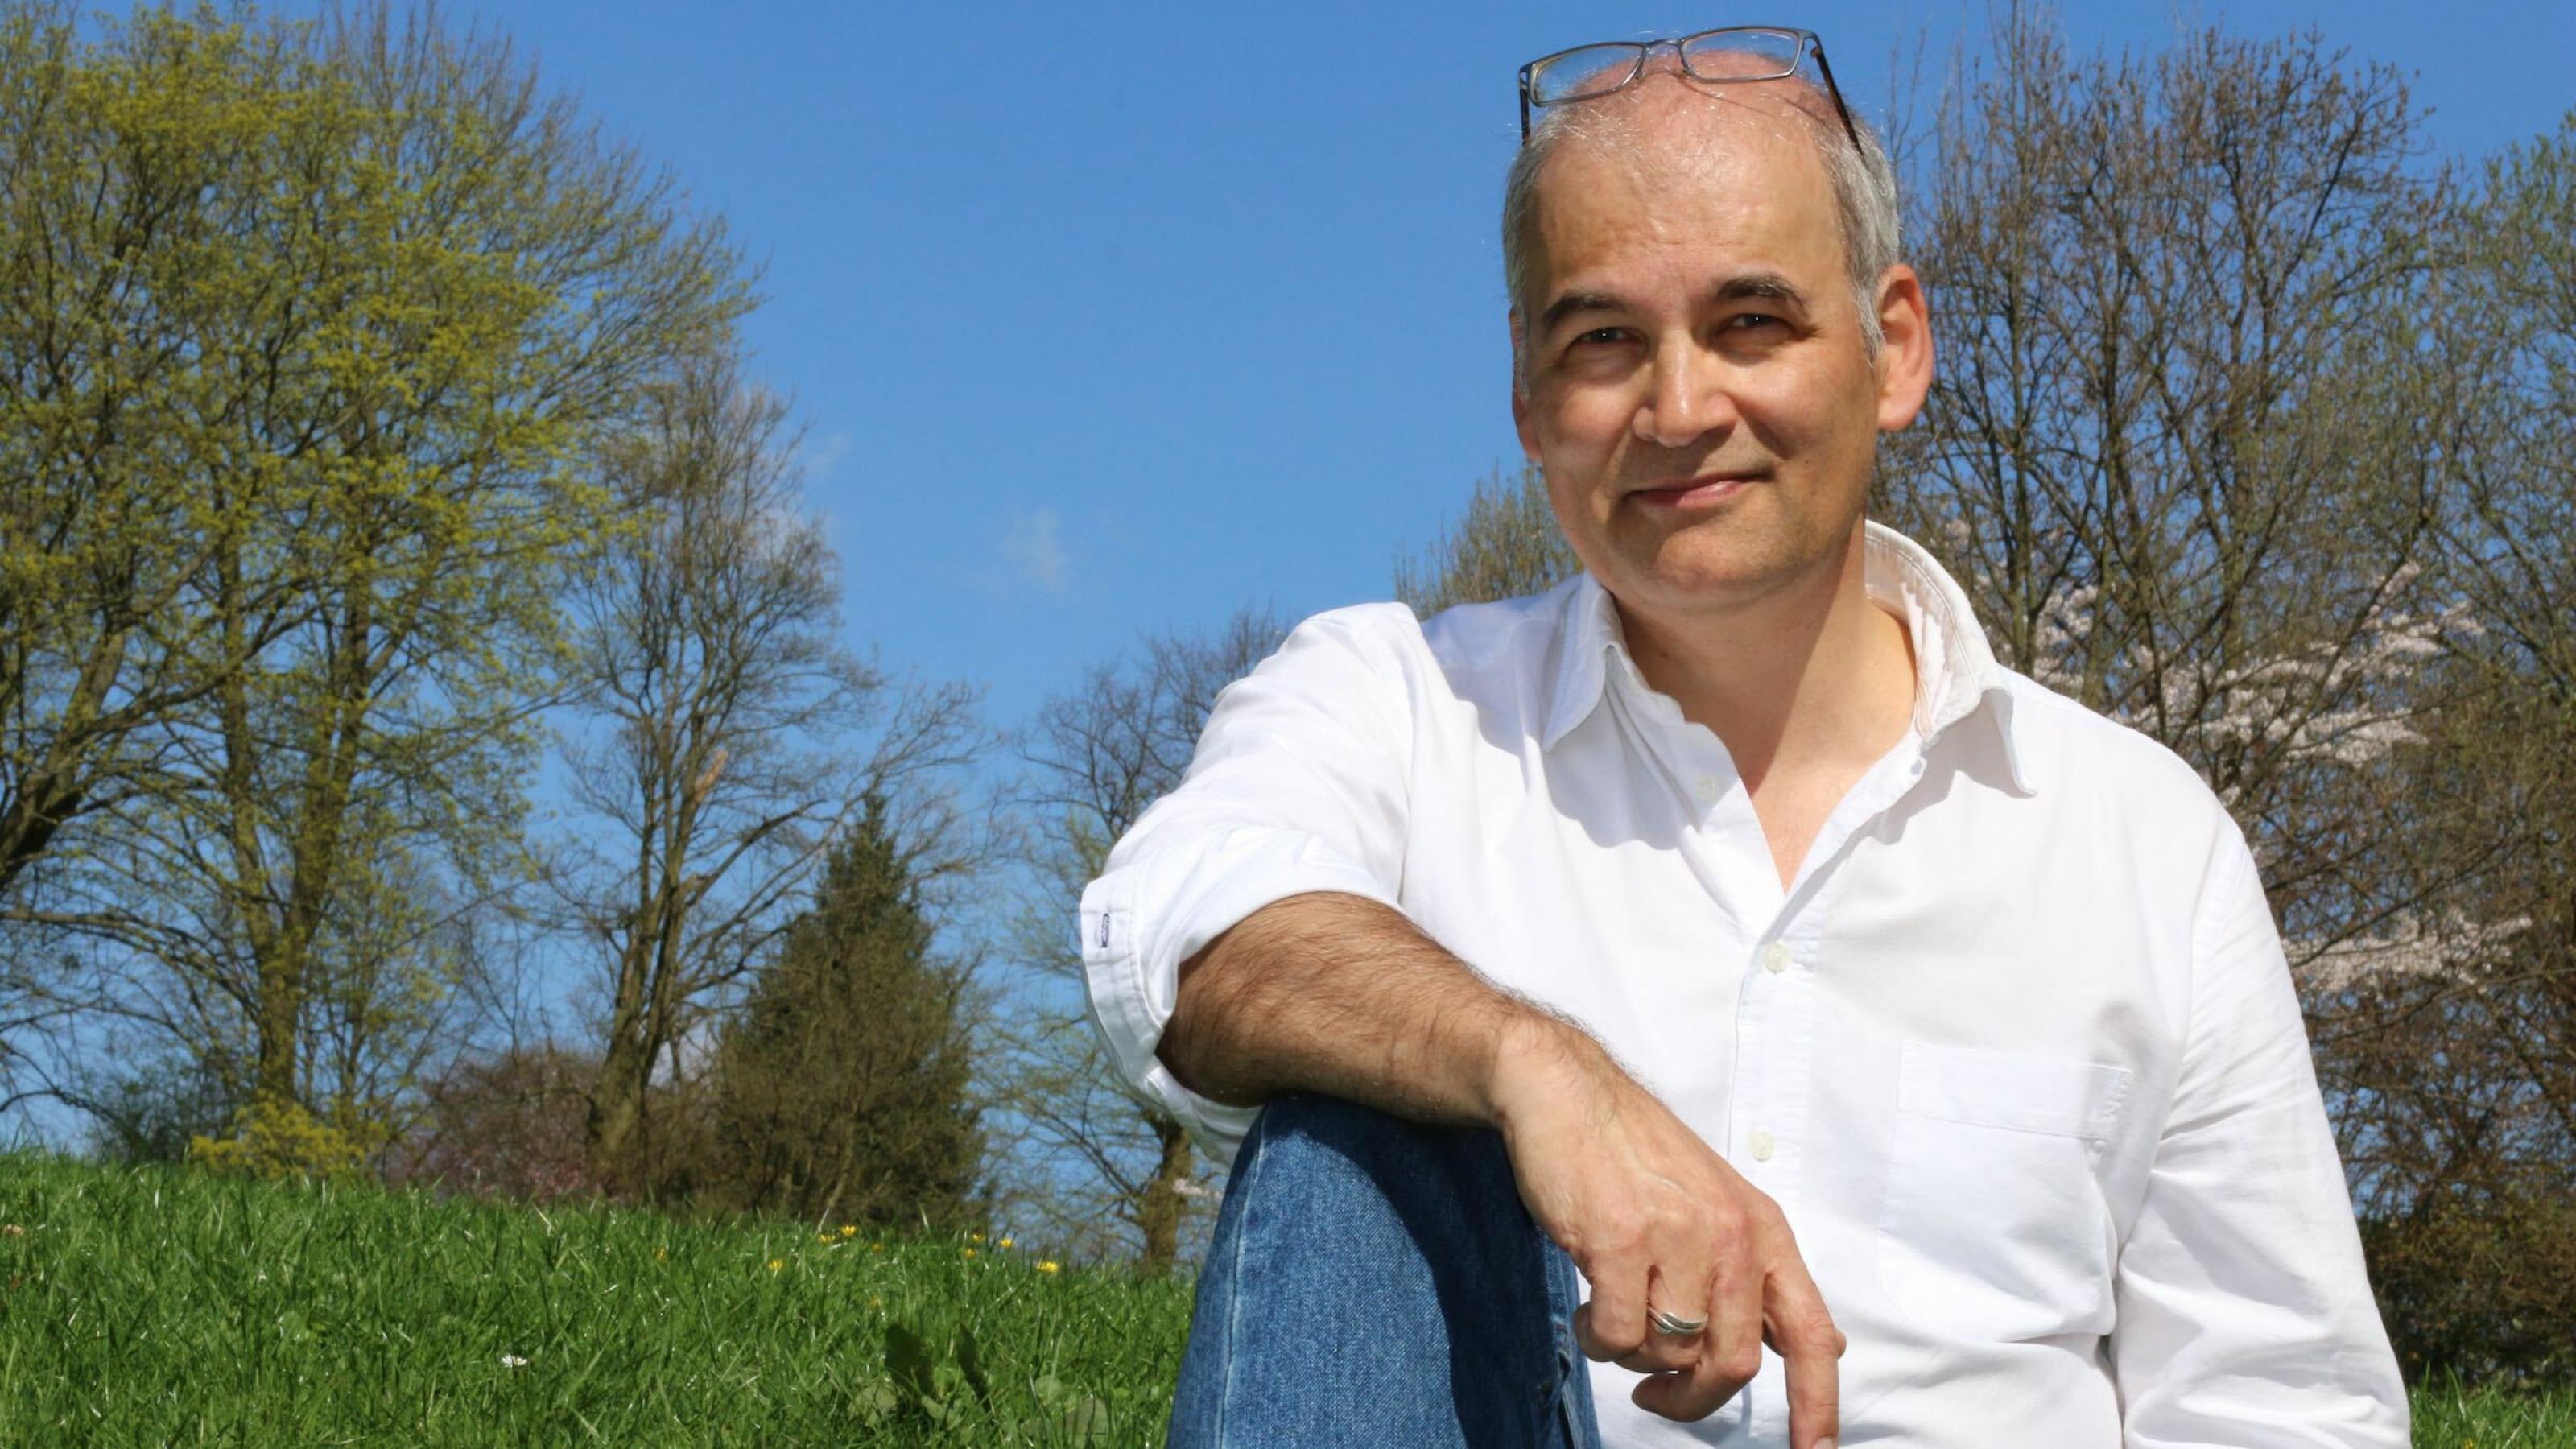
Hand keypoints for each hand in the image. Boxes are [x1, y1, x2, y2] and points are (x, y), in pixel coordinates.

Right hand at [1485, 1017, 1844, 1446]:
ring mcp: (1677, 1237)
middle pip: (1733, 1362)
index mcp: (1763, 1231)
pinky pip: (1614, 1335)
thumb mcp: (1721, 1203)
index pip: (1809, 1334)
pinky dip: (1596, 1338)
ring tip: (1608, 1311)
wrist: (1567, 1094)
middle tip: (1657, 1395)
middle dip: (1692, 1398)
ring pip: (1668, 1351)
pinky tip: (1585, 1305)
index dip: (1818, 1404)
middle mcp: (1731, 1235)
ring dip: (1632, 1353)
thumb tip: (1824, 1345)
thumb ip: (1762, 1277)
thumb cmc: (1636, 1154)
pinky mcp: (1619, 1241)